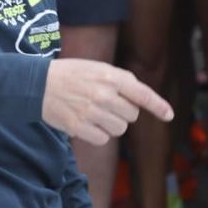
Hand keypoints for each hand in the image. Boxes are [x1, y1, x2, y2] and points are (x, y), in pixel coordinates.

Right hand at [41, 58, 172, 144]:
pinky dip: (97, 134)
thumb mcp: (97, 68)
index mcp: (110, 76)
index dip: (158, 106)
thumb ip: (120, 81)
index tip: (169, 115)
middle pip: (131, 115)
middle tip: (104, 103)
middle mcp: (104, 94)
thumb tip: (140, 100)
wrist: (38, 84)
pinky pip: (103, 139)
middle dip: (122, 112)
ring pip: (119, 129)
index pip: (142, 94)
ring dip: (110, 124)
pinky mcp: (80, 127)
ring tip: (93, 112)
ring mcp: (92, 112)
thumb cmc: (70, 75)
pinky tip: (85, 122)